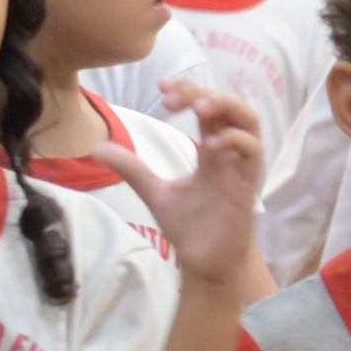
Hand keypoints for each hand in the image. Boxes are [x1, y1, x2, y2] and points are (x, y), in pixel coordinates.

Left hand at [139, 89, 270, 291]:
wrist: (202, 263)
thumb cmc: (188, 228)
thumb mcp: (154, 191)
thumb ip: (132, 168)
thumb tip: (97, 148)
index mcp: (211, 152)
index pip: (207, 109)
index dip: (188, 91)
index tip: (162, 88)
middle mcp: (230, 154)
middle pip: (228, 107)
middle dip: (202, 93)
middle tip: (173, 97)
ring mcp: (242, 167)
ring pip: (249, 121)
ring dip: (226, 107)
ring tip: (199, 107)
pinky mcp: (249, 184)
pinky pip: (253, 151)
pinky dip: (235, 139)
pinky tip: (211, 144)